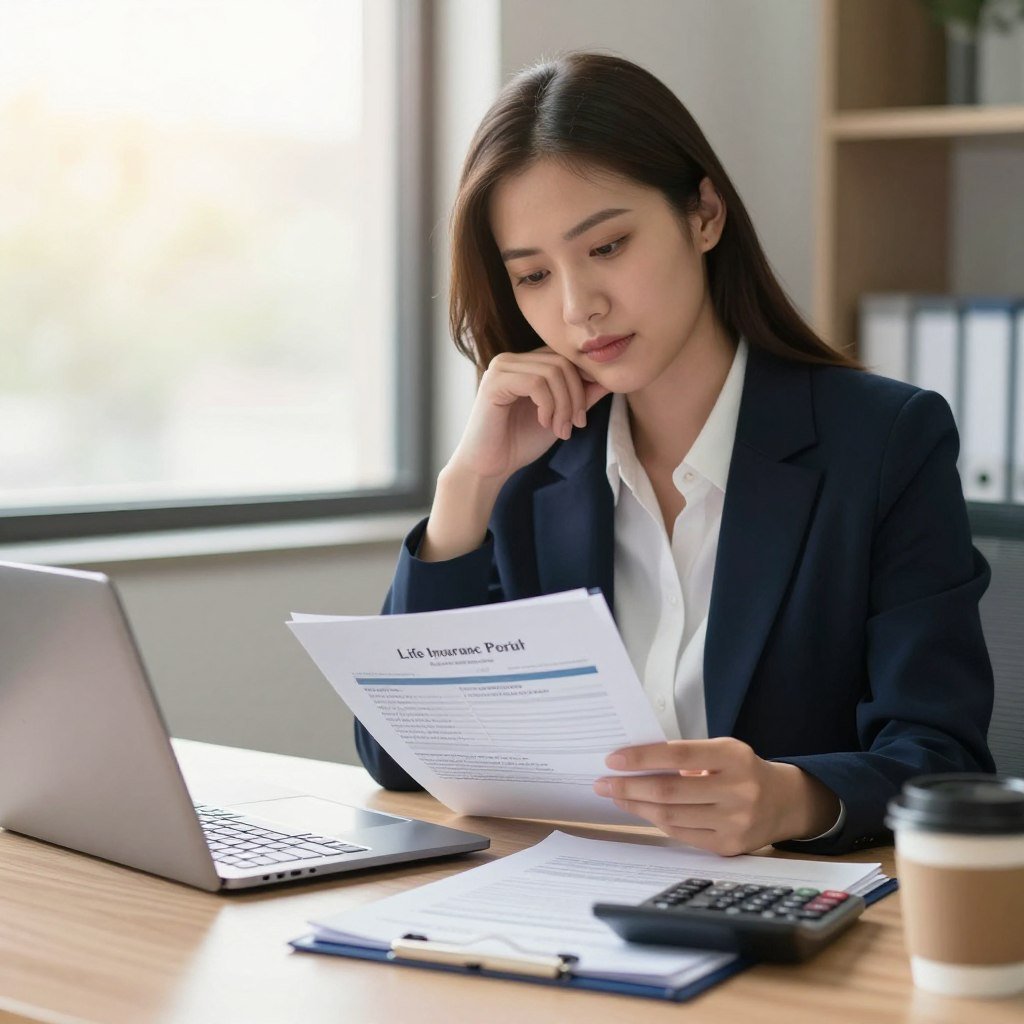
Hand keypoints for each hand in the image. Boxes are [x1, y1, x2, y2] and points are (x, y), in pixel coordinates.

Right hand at [449, 347, 609, 483]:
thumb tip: (609, 380)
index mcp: (526, 364)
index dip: (583, 384)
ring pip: (553, 372)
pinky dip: (548, 405)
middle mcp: (512, 360)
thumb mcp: (560, 417)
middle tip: (574, 426)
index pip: (566, 359)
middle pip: (563, 362)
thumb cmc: (520, 443)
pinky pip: (536, 382)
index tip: (581, 418)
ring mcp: (501, 367)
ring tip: (560, 429)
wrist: (489, 467)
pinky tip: (543, 423)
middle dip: (576, 397)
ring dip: (564, 405)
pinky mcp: (494, 381)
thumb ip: (581, 398)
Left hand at [593, 738, 840, 855]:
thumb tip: (635, 764)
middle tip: (603, 782)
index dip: (642, 757)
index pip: (678, 754)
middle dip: (629, 786)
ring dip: (636, 806)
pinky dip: (656, 821)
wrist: (785, 802)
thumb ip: (685, 756)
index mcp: (733, 757)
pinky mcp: (729, 846)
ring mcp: (735, 822)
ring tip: (616, 795)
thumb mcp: (722, 751)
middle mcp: (737, 790)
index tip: (613, 759)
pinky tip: (641, 810)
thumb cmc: (742, 770)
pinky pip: (682, 834)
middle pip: (669, 790)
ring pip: (671, 816)